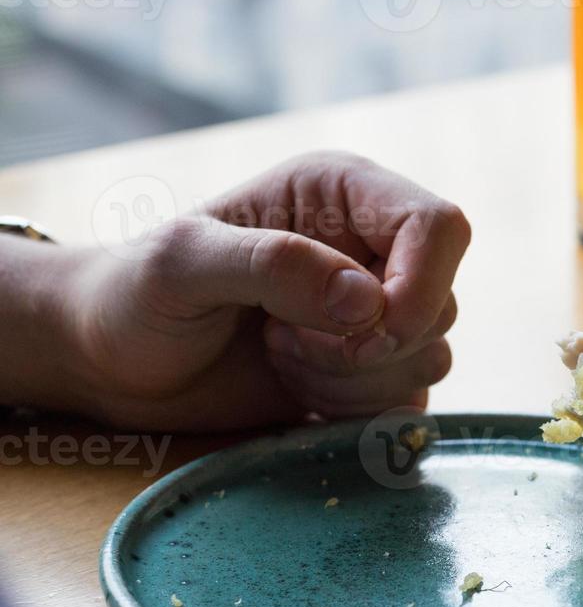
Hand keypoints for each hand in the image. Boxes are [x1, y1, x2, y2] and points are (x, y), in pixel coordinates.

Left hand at [52, 152, 470, 430]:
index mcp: (344, 194)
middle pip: (441, 304)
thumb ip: (273, 265)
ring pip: (430, 359)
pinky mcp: (374, 374)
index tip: (365, 329)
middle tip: (283, 341)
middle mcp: (374, 250)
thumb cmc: (136, 295)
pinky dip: (356, 412)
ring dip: (353, 381)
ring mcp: (379, 315)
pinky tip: (299, 391)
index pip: (440, 228)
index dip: (421, 285)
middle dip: (368, 345)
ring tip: (280, 357)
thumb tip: (368, 303)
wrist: (118, 363)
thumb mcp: (183, 262)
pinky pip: (409, 403)